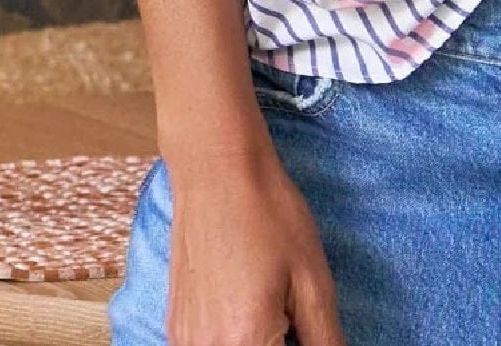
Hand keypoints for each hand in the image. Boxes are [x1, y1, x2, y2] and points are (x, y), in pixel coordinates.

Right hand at [161, 138, 346, 345]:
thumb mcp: (313, 281)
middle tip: (290, 312)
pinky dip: (233, 338)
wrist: (217, 172)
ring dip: (257, 340)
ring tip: (268, 303)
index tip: (304, 325)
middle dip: (278, 341)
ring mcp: (184, 341)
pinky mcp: (175, 328)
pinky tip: (245, 303)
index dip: (300, 343)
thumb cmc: (270, 217)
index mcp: (247, 342)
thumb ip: (324, 340)